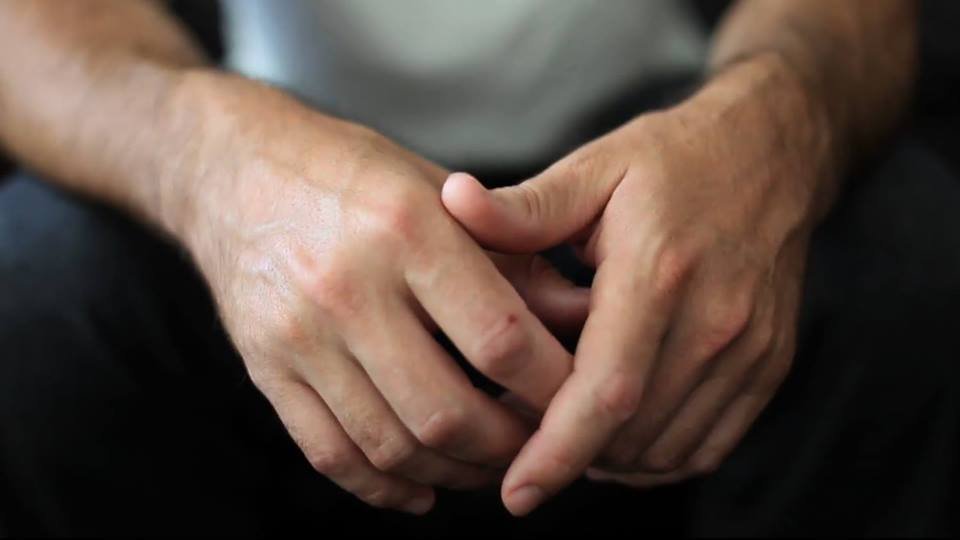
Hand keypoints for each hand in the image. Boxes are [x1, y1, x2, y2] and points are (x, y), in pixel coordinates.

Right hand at [173, 74, 587, 512]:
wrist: (233, 169)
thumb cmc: (352, 174)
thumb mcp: (437, 189)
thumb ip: (512, 255)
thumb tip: (584, 317)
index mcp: (407, 228)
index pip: (500, 336)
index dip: (553, 385)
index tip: (578, 399)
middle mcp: (348, 286)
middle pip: (447, 411)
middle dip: (510, 446)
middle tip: (538, 442)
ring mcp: (299, 335)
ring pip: (393, 446)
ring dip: (455, 473)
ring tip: (487, 462)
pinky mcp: (265, 369)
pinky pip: (332, 454)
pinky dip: (385, 488)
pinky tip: (421, 487)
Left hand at [443, 57, 834, 513]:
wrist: (771, 153)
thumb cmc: (672, 161)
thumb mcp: (593, 169)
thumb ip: (524, 206)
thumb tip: (452, 202)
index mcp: (658, 272)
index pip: (605, 392)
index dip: (556, 452)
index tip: (515, 493)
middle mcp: (713, 320)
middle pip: (635, 433)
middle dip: (572, 461)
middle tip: (522, 457)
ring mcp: (749, 348)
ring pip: (670, 448)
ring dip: (611, 462)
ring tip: (565, 442)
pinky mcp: (771, 363)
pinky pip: (710, 445)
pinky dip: (658, 458)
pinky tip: (619, 438)